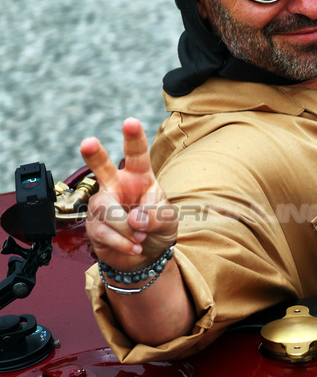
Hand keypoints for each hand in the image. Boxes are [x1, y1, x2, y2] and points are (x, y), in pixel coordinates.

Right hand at [80, 118, 176, 271]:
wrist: (146, 255)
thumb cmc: (157, 227)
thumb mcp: (168, 220)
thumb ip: (156, 216)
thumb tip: (135, 219)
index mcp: (139, 177)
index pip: (137, 154)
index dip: (134, 138)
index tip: (131, 121)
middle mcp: (116, 186)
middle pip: (101, 167)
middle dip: (94, 155)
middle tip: (89, 142)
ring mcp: (102, 205)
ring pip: (107, 210)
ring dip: (128, 229)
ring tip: (142, 238)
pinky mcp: (94, 225)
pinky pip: (105, 231)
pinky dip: (124, 242)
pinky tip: (135, 247)